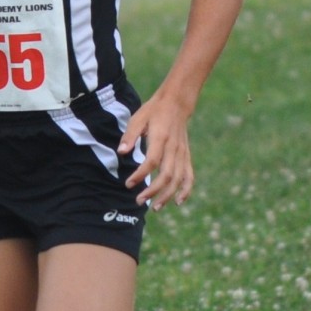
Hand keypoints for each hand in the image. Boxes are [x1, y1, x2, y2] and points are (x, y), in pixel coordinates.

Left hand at [119, 93, 195, 209]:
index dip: (141, 175)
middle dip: (153, 191)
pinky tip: (178, 202)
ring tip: (155, 207)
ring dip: (168, 195)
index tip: (128, 184)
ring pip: (178, 179)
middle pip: (167, 175)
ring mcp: (182, 153)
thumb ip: (130, 135)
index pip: (152, 161)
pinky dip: (186, 190)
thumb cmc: (153, 111)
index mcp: (161, 138)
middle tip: (139, 200)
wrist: (176, 103)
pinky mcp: (186, 156)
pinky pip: (189, 176)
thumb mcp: (138, 118)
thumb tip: (121, 152)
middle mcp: (174, 148)